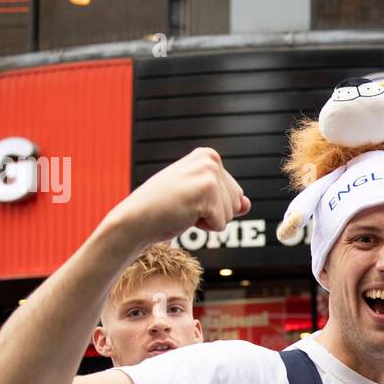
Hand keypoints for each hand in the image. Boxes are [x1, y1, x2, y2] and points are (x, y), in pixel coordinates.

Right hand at [101, 148, 248, 248]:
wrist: (136, 219)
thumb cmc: (164, 208)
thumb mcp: (199, 198)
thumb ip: (225, 199)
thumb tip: (247, 204)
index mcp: (209, 156)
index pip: (235, 194)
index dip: (213, 205)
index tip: (188, 198)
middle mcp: (211, 159)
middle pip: (236, 203)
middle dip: (212, 213)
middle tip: (184, 206)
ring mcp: (209, 173)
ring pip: (230, 214)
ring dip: (207, 220)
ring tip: (183, 209)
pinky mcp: (206, 190)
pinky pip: (221, 224)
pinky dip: (203, 227)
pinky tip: (183, 215)